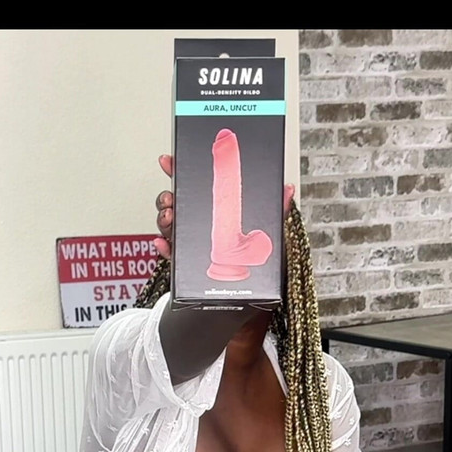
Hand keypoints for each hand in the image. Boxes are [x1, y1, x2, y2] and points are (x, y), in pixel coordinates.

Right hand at [152, 154, 294, 259]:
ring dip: (164, 219)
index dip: (179, 170)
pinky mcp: (187, 262)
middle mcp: (200, 222)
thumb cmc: (259, 257)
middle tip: (170, 198)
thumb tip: (288, 189)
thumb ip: (277, 209)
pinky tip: (164, 244)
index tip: (170, 161)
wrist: (251, 289)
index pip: (194, 185)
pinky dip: (165, 248)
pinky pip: (171, 253)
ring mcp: (191, 242)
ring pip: (169, 225)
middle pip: (176, 203)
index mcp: (217, 210)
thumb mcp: (270, 230)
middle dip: (167, 197)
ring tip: (169, 217)